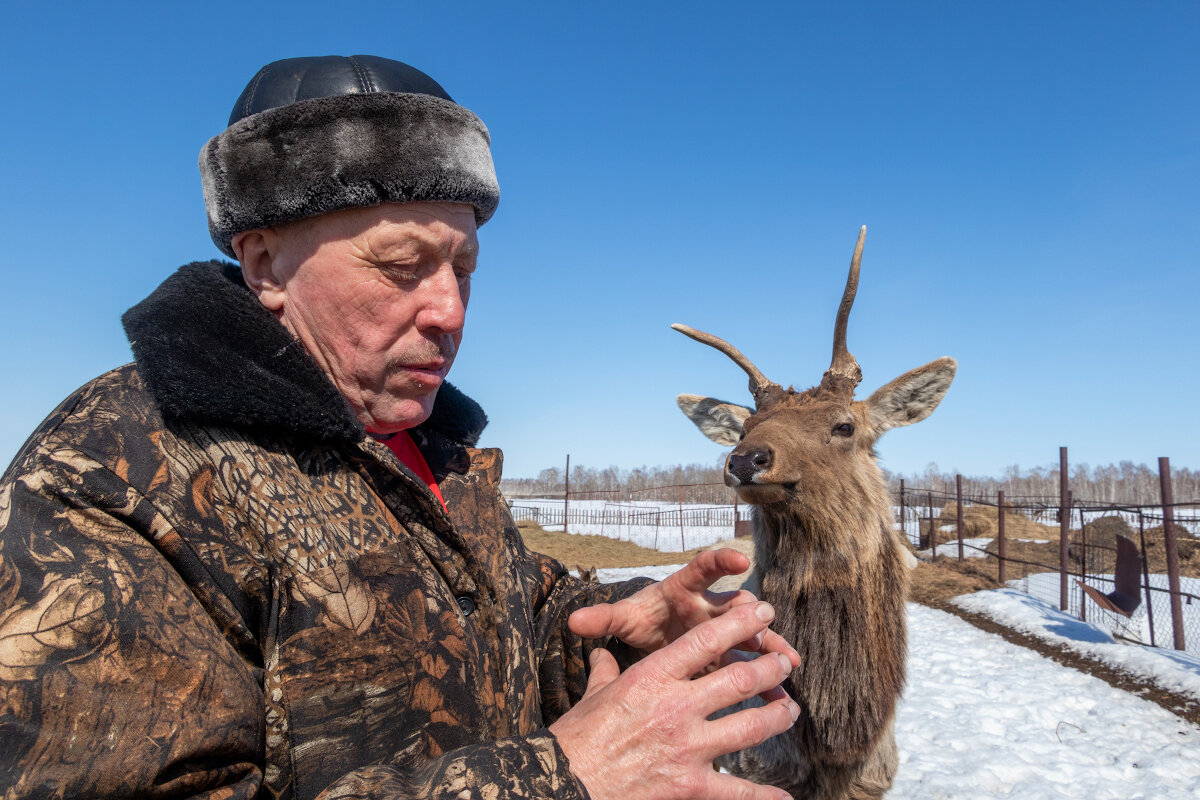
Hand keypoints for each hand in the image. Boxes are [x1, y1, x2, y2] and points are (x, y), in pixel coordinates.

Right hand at [550, 601, 798, 799]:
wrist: (565, 783)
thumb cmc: (576, 738)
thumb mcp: (593, 695)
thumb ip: (605, 670)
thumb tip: (601, 652)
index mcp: (653, 677)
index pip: (706, 641)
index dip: (740, 623)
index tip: (763, 612)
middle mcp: (677, 706)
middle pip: (739, 679)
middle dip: (769, 668)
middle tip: (784, 663)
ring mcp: (688, 747)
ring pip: (750, 725)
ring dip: (777, 716)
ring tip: (790, 708)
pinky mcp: (690, 786)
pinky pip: (737, 790)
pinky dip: (764, 795)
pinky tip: (786, 797)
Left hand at [568, 548, 799, 669]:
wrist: (655, 635)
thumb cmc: (643, 620)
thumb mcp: (624, 618)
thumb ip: (603, 618)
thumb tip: (572, 620)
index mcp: (684, 588)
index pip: (703, 569)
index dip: (721, 562)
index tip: (738, 559)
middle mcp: (710, 605)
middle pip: (735, 603)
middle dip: (751, 610)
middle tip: (766, 615)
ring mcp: (724, 632)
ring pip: (753, 635)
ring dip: (771, 646)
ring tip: (789, 662)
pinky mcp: (731, 655)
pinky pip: (754, 667)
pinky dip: (769, 682)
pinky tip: (783, 699)